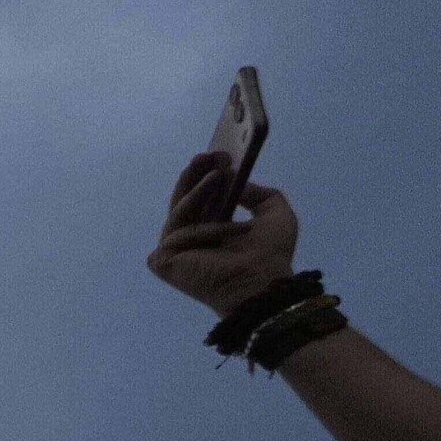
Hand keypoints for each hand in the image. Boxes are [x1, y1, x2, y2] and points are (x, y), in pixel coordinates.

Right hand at [148, 157, 301, 318]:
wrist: (263, 284)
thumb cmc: (270, 256)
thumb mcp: (276, 213)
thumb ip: (260, 194)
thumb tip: (236, 182)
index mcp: (212, 231)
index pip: (202, 199)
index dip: (206, 176)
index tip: (217, 156)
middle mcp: (191, 240)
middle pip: (184, 201)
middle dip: (194, 176)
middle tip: (205, 156)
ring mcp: (175, 251)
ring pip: (179, 212)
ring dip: (199, 191)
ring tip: (217, 173)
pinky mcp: (164, 260)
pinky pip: (179, 234)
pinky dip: (204, 229)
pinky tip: (230, 227)